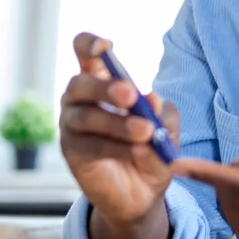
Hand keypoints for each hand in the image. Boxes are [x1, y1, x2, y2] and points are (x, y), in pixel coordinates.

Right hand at [60, 33, 180, 228]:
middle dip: (105, 88)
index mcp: (101, 79)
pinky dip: (116, 146)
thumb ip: (162, 113)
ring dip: (117, 123)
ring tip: (145, 131)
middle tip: (131, 96)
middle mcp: (80, 98)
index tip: (106, 47)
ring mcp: (72, 124)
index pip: (84, 51)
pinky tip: (138, 150)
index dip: (90, 44)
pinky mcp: (71, 151)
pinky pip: (90, 144)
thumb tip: (152, 100)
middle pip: (81, 83)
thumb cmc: (152, 147)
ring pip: (87, 116)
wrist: (143, 193)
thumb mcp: (166, 128)